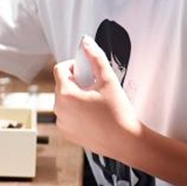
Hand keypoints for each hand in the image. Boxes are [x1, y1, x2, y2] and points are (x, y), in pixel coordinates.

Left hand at [52, 36, 141, 155]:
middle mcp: (59, 111)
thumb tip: (86, 43)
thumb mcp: (108, 80)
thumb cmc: (118, 113)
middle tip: (94, 85)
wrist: (126, 142)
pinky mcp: (68, 134)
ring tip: (95, 101)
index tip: (86, 69)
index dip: (73, 65)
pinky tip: (94, 114)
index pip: (59, 69)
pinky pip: (67, 116)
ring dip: (75, 96)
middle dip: (76, 81)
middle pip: (61, 85)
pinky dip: (76, 111)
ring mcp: (62, 124)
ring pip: (64, 101)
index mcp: (66, 95)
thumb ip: (96, 58)